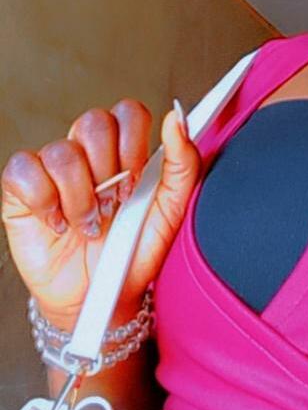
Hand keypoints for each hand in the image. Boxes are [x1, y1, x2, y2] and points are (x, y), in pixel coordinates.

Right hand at [1, 99, 200, 327]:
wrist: (101, 297)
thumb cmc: (134, 251)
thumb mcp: (172, 210)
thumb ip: (183, 162)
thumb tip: (176, 117)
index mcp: (124, 149)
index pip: (128, 112)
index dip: (133, 143)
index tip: (137, 181)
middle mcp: (88, 152)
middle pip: (94, 122)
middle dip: (108, 171)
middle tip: (114, 204)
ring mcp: (52, 168)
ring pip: (62, 152)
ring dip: (80, 198)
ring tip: (89, 224)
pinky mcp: (21, 188)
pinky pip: (24, 170)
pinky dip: (45, 202)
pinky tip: (58, 223)